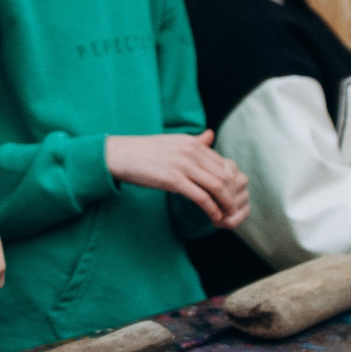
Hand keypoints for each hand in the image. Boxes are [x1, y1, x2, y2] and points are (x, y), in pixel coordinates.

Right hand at [106, 131, 250, 226]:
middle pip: (224, 176)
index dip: (231, 183)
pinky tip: (213, 216)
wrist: (118, 155)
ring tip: (226, 215)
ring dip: (225, 204)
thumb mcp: (172, 142)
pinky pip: (201, 197)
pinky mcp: (173, 179)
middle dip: (232, 195)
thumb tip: (211, 135)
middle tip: (232, 210)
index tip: (231, 196)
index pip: (223, 164)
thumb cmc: (143, 152)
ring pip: (217, 186)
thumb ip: (194, 141)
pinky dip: (211, 209)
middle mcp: (191, 151)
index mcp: (191, 143)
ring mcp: (183, 165)